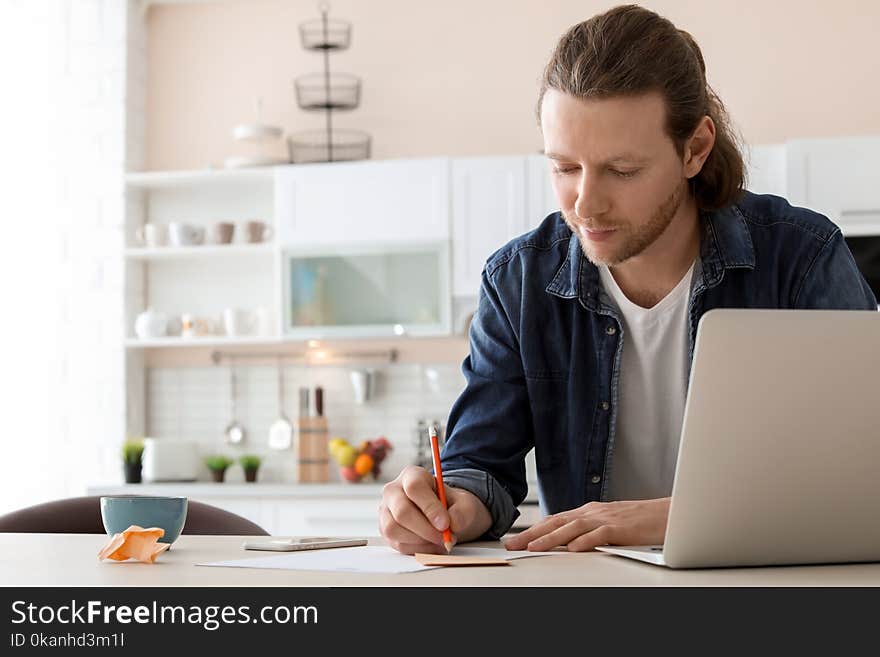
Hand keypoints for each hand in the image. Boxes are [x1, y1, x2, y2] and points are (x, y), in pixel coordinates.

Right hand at [379, 465, 491, 554]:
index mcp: (412, 475)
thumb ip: (463, 510)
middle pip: (401, 511)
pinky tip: (431, 544)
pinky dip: (417, 549)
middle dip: (426, 530)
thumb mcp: (465, 502)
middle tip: (444, 538)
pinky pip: (397, 544)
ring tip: (439, 540)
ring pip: (394, 530)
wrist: (443, 515)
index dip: (429, 507)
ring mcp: (386, 511)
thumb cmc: (451, 505)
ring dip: (421, 541)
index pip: (414, 488)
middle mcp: (393, 491)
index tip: (445, 524)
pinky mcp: (386, 530)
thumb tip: (453, 523)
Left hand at [503, 498, 670, 551]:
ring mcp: (605, 518)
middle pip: (556, 522)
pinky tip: (572, 549)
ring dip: (550, 538)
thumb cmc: (639, 521)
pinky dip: (584, 541)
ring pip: (572, 527)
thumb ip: (588, 531)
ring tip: (533, 548)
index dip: (534, 530)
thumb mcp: (608, 524)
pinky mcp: (620, 527)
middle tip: (513, 544)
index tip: (517, 539)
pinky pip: (599, 534)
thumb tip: (568, 544)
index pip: (555, 520)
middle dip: (532, 534)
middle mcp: (592, 512)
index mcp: (588, 511)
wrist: (667, 514)